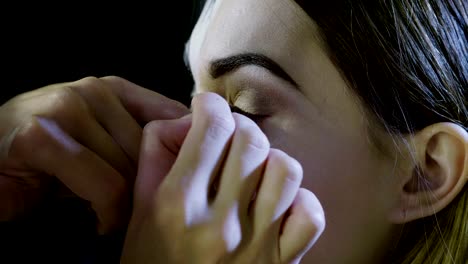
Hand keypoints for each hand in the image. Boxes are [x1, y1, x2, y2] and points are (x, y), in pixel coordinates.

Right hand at [0, 76, 188, 232]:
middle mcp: (91, 90)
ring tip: (118, 217)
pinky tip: (99, 221)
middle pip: (153, 148)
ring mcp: (65, 108)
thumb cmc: (50, 163)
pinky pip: (103, 184)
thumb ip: (138, 144)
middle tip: (142, 210)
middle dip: (150, 186)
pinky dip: (106, 211)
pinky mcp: (41, 138)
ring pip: (131, 167)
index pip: (172, 116)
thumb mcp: (102, 147)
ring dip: (129, 204)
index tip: (183, 183)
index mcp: (111, 89)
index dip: (184, 153)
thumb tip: (189, 155)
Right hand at [121, 93, 324, 262]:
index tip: (207, 110)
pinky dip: (300, 200)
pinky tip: (279, 205)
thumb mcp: (137, 217)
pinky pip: (310, 214)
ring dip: (270, 160)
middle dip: (239, 127)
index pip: (211, 128)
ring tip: (255, 170)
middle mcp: (219, 223)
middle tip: (229, 137)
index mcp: (176, 206)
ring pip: (285, 169)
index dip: (211, 106)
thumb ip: (153, 161)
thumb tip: (183, 121)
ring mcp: (255, 245)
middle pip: (251, 140)